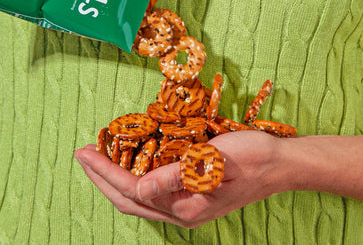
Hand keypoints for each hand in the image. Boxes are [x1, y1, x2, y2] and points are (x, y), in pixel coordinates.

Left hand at [74, 130, 291, 227]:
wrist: (279, 164)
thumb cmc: (252, 159)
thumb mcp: (217, 162)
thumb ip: (177, 176)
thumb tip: (139, 189)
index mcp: (186, 207)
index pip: (134, 191)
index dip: (107, 172)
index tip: (87, 152)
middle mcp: (182, 210)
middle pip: (129, 201)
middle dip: (102, 178)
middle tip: (84, 155)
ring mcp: (187, 204)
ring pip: (139, 198)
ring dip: (115, 178)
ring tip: (99, 158)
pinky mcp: (192, 193)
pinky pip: (153, 190)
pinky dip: (135, 176)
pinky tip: (131, 161)